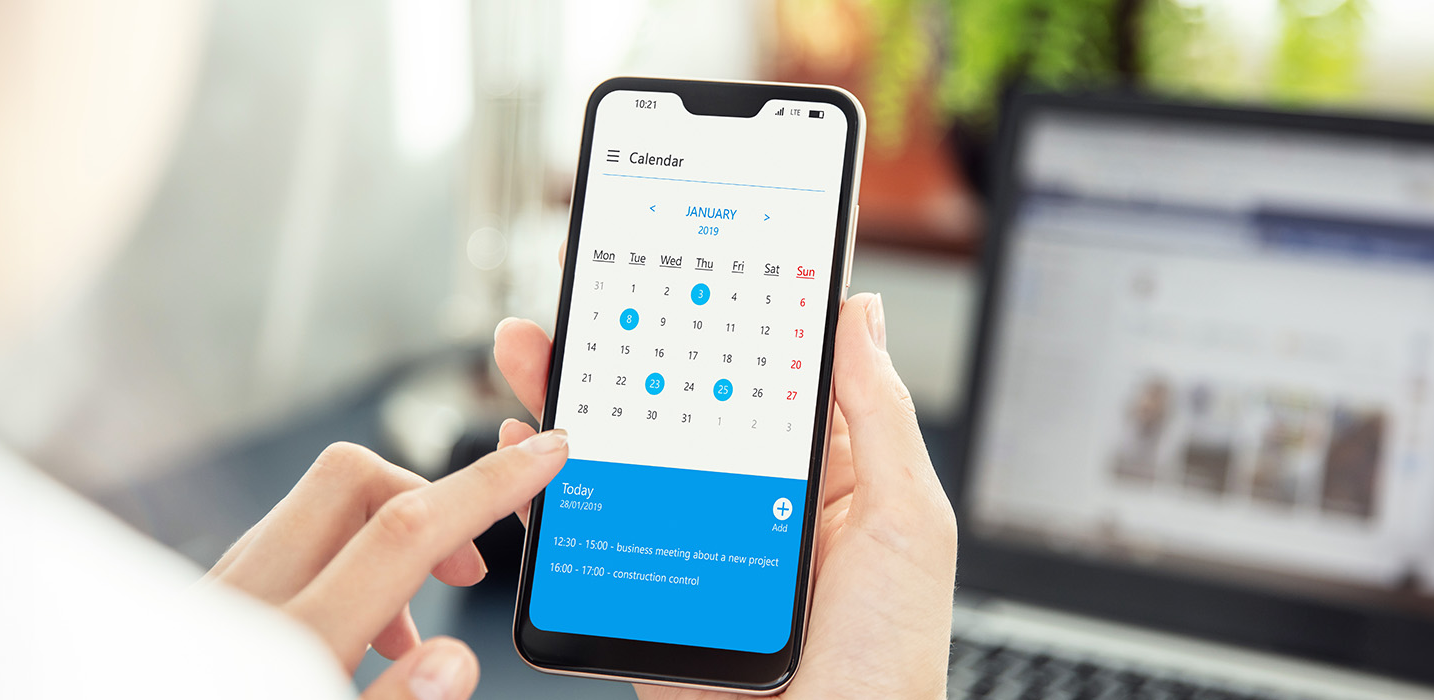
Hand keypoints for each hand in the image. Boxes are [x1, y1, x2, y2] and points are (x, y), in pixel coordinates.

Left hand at [206, 433, 571, 699]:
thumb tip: (451, 660)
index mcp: (290, 642)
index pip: (405, 531)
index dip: (488, 486)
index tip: (543, 454)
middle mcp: (243, 601)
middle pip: (349, 480)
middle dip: (427, 498)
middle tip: (466, 568)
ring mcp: (216, 596)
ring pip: (312, 514)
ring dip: (381, 544)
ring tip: (409, 629)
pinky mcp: (203, 606)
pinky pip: (281, 552)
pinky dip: (337, 570)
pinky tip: (354, 640)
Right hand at [493, 292, 956, 699]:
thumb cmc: (888, 664)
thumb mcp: (905, 522)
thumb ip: (879, 416)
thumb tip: (860, 313)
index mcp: (817, 475)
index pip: (760, 373)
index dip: (720, 312)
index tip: (684, 258)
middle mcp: (745, 501)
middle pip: (671, 403)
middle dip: (621, 343)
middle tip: (582, 286)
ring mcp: (689, 544)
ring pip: (620, 455)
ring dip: (569, 399)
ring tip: (534, 351)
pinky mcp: (644, 592)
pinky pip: (588, 530)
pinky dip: (546, 489)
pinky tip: (529, 449)